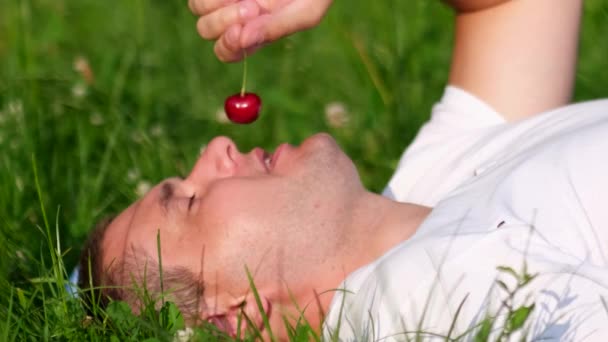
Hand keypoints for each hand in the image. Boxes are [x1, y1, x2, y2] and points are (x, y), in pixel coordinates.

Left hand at [188, 0, 332, 61]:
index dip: (227, 46)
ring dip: (213, 5)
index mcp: (256, 31)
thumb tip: (243, 41)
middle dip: (223, 22)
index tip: (240, 33)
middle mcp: (237, 14)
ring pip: (198, 8)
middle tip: (251, 7)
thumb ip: (278, 28)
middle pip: (207, 30)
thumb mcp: (307, 11)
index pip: (226, 51)